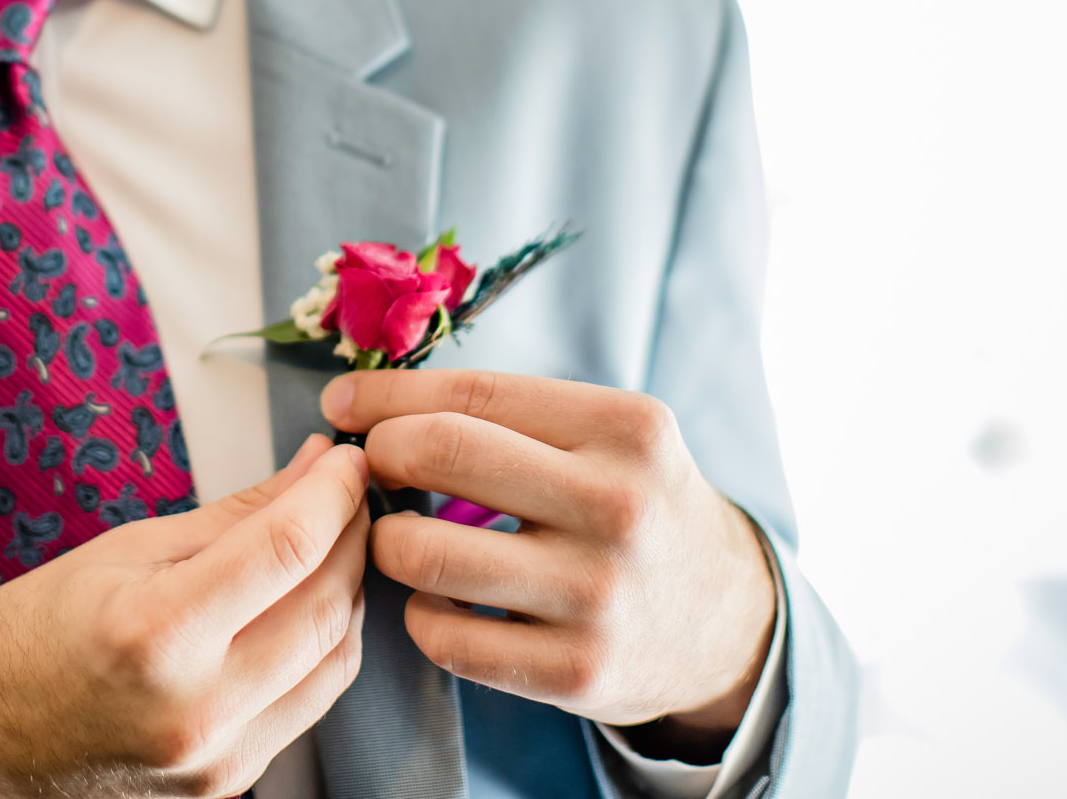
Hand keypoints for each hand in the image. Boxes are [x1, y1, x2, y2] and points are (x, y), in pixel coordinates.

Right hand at [0, 435, 371, 798]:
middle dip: (352, 537)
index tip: (349, 461)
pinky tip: (304, 606)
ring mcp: (218, 759)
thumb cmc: (33, 634)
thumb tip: (313, 469)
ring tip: (330, 544)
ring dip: (350, 592)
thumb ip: (234, 514)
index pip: (288, 550)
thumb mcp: (125, 549)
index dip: (334, 493)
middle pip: (328, 607)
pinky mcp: (229, 782)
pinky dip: (322, 646)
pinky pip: (308, 703)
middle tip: (347, 492)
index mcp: (156, 634)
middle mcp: (197, 709)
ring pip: (336, 662)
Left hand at [322, 369, 773, 750]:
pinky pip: (444, 638)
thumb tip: (365, 401)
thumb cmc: (634, 507)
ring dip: (386, 542)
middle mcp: (619, 506)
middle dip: (378, 455)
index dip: (385, 396)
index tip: (341, 403)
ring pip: (425, 554)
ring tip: (399, 537)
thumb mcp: (609, 436)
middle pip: (440, 453)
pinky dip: (419, 615)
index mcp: (626, 428)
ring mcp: (599, 595)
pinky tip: (440, 601)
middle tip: (368, 468)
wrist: (724, 621)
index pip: (471, 395)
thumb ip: (509, 414)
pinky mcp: (578, 672)